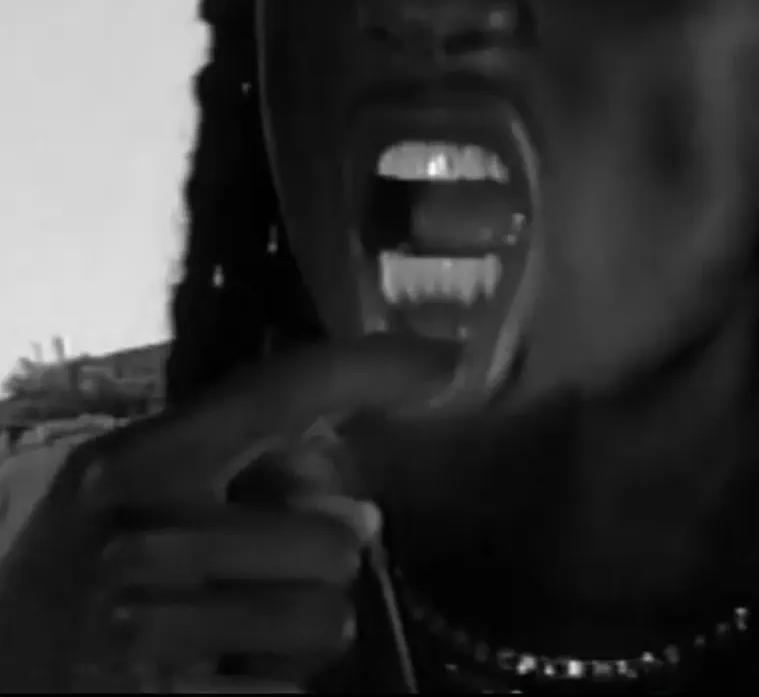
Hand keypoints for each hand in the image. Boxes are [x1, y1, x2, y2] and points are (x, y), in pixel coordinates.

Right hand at [0, 335, 456, 692]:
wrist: (7, 658)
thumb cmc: (96, 559)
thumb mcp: (148, 490)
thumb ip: (251, 471)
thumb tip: (365, 511)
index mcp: (141, 462)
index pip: (280, 392)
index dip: (372, 369)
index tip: (449, 360)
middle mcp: (143, 540)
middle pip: (336, 541)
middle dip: (326, 556)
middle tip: (279, 562)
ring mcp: (147, 637)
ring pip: (328, 625)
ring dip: (310, 627)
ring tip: (250, 622)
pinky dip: (278, 686)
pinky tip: (228, 671)